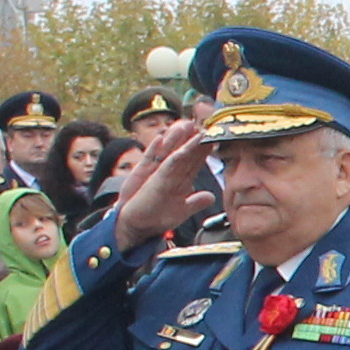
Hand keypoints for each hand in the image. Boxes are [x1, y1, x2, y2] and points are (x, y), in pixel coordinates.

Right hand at [109, 115, 221, 236]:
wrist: (135, 225)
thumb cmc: (157, 216)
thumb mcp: (181, 211)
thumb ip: (195, 203)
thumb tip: (211, 197)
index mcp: (180, 180)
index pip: (194, 162)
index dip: (203, 150)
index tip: (214, 138)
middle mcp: (169, 172)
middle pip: (183, 152)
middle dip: (192, 139)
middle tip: (202, 124)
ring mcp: (155, 172)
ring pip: (168, 152)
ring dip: (176, 139)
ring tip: (185, 125)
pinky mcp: (142, 175)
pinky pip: (149, 160)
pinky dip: (154, 149)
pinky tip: (160, 138)